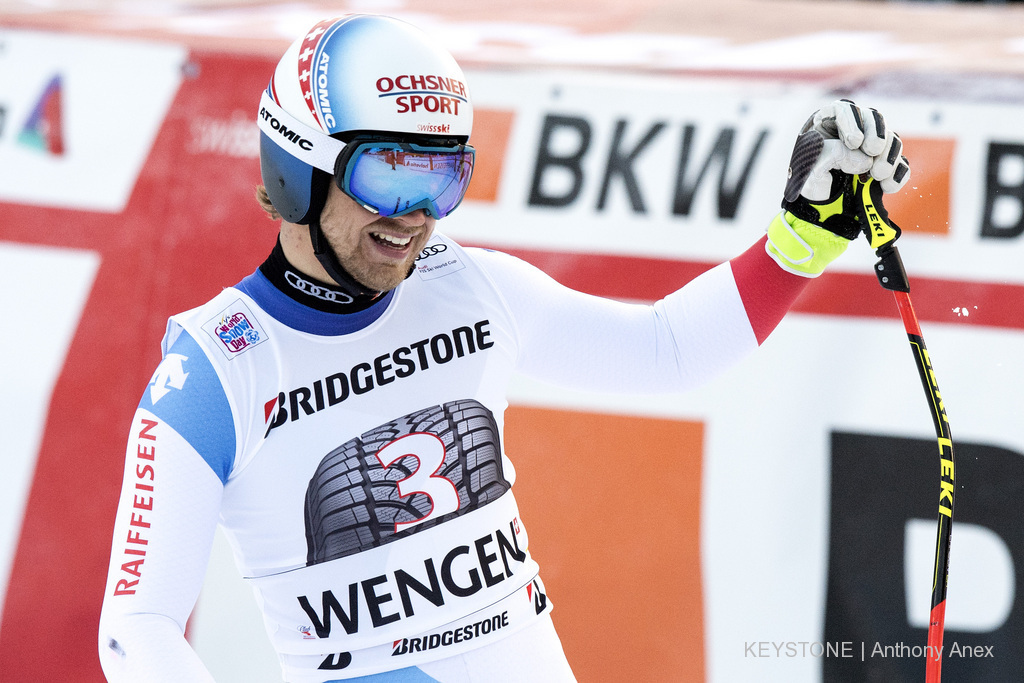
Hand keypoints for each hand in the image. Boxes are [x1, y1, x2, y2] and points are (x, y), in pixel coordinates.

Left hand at [781, 99, 910, 239]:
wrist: (816, 210)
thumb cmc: (808, 185)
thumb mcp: (808, 169)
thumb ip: (831, 155)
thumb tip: (864, 158)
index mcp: (827, 125)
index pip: (844, 109)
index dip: (853, 121)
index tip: (854, 142)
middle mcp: (851, 132)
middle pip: (874, 118)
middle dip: (877, 134)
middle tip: (871, 151)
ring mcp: (869, 148)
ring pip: (891, 139)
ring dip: (889, 155)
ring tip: (877, 175)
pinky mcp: (883, 166)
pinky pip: (901, 163)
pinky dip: (898, 173)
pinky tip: (887, 186)